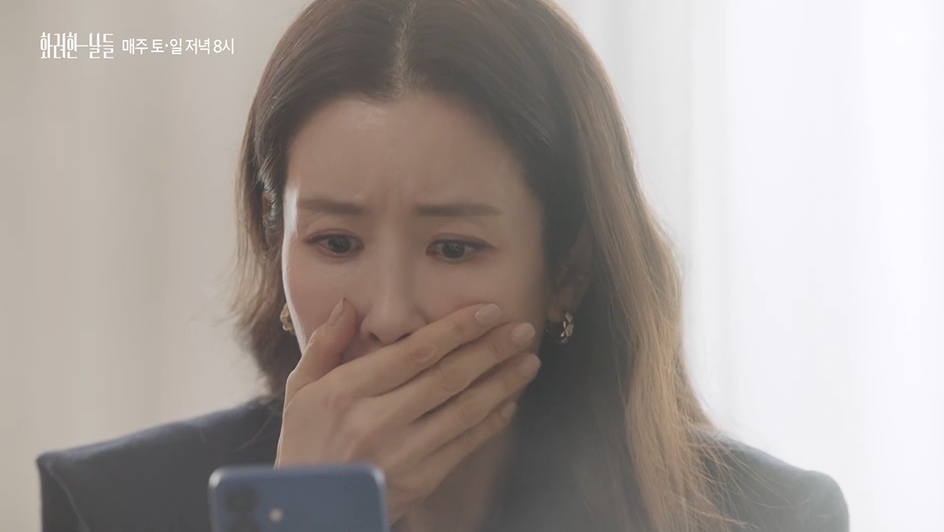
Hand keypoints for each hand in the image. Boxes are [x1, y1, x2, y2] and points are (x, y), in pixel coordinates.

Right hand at [274, 300, 540, 523]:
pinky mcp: (419, 480)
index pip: (416, 352)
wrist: (310, 509)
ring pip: (464, 410)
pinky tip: (509, 401)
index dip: (458, 329)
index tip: (488, 311)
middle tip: (523, 329)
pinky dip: (491, 421)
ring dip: (502, 383)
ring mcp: (402, 453)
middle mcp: (377, 421)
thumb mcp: (301, 390)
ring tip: (529, 361)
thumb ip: (326, 344)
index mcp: (348, 391)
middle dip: (491, 350)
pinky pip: (465, 444)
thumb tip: (349, 304)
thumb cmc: (305, 443)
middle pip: (448, 377)